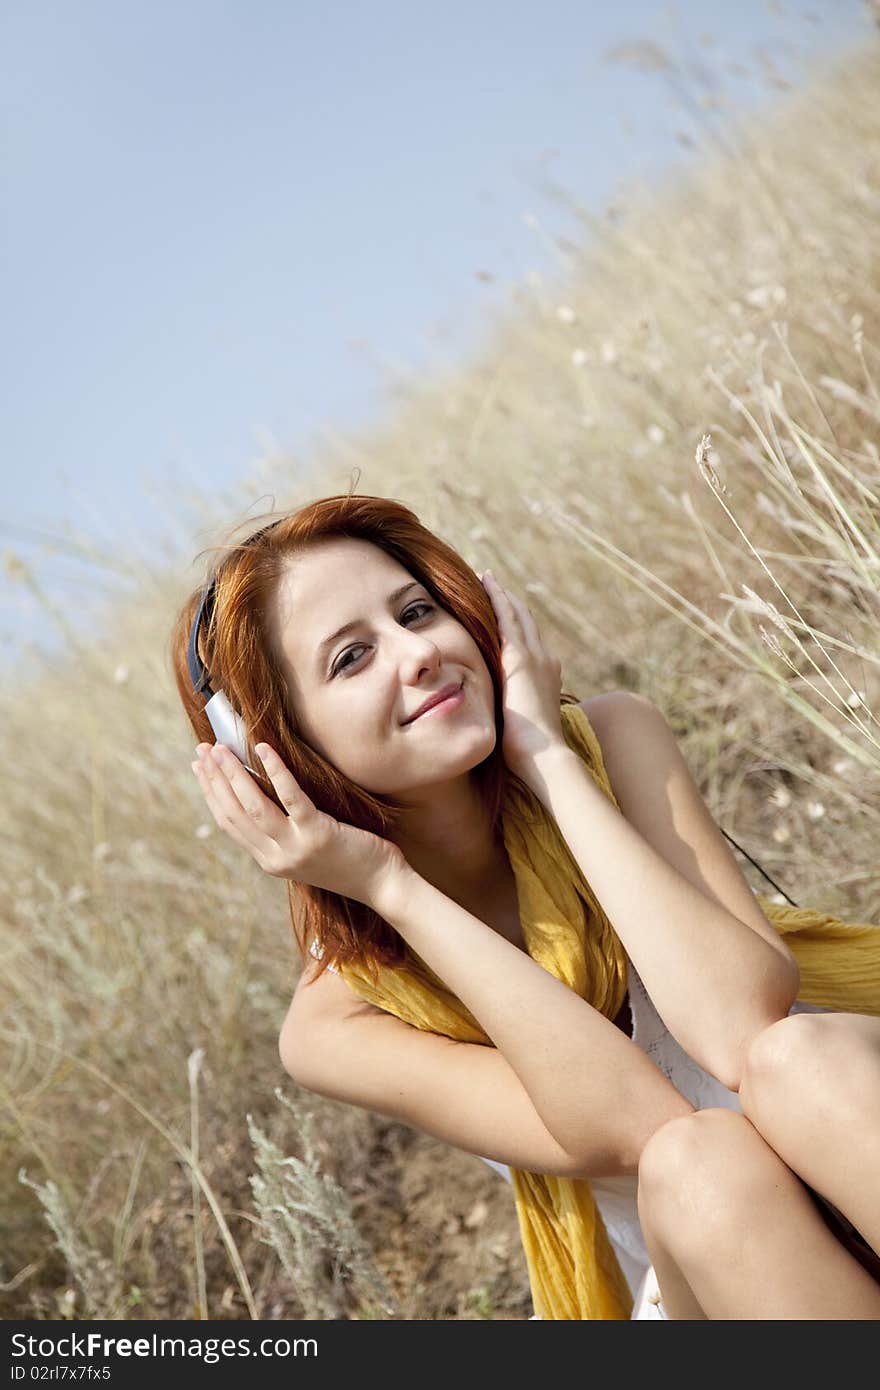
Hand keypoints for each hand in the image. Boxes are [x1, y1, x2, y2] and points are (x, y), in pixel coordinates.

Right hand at [191, 742, 407, 907]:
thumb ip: (284, 829)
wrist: (382, 885)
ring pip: (253, 806)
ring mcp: (294, 848)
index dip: (211, 793)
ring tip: (221, 747)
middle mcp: (275, 857)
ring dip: (233, 774)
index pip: (229, 823)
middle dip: (215, 778)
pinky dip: (275, 771)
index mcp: (269, 860)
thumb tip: (264, 790)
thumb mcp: (307, 848)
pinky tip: (264, 748)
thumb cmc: (351, 859)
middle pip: (234, 812)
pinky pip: (290, 797)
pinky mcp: (317, 834)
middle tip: (202, 749)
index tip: (200, 767)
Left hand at [480, 569, 565, 780]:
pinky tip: (485, 583)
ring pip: (517, 614)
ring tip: (485, 577)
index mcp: (545, 676)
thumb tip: (495, 720)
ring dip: (501, 594)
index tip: (499, 611)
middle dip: (508, 602)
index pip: (527, 642)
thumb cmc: (529, 754)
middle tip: (489, 583)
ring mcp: (536, 657)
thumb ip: (509, 713)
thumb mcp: (518, 726)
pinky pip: (507, 618)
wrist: (544, 757)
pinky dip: (497, 598)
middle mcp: (546, 660)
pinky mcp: (521, 658)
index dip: (514, 624)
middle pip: (525, 622)